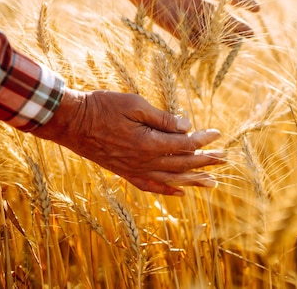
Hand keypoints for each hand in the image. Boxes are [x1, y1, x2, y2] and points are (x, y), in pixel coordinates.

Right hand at [31, 88, 224, 194]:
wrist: (71, 122)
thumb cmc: (102, 107)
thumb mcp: (135, 104)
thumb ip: (162, 118)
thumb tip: (186, 126)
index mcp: (149, 143)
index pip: (185, 144)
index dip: (204, 140)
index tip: (218, 133)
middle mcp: (144, 161)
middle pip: (183, 164)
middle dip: (206, 162)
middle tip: (225, 160)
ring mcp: (134, 170)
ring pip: (170, 179)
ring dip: (193, 180)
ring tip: (212, 183)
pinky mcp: (125, 173)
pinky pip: (151, 186)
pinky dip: (168, 190)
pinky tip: (180, 192)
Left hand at [96, 0, 259, 45]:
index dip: (241, 1)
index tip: (257, 8)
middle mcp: (192, 0)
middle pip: (218, 16)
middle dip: (235, 25)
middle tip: (252, 35)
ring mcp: (180, 11)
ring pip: (204, 27)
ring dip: (219, 37)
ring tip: (236, 45)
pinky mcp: (165, 19)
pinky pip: (183, 33)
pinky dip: (195, 42)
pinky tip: (208, 50)